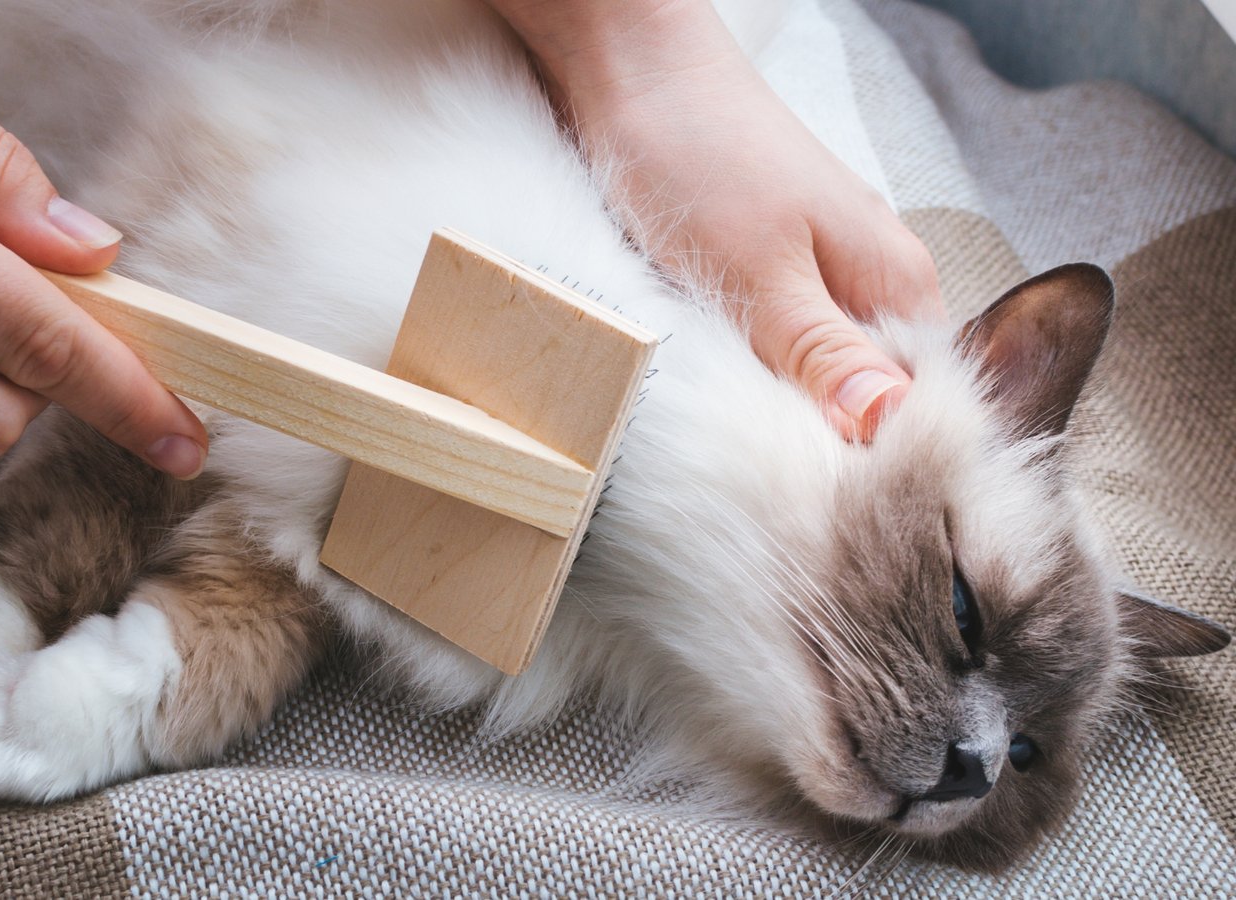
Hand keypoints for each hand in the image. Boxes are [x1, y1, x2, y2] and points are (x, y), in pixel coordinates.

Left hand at [489, 0, 944, 440]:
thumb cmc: (697, 153)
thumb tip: (890, 428)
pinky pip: (766, 345)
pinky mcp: (762, 270)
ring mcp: (816, 273)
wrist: (627, 67)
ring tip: (734, 433)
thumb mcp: (761, 271)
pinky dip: (738, 370)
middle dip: (819, 444)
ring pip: (810, 376)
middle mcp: (870, 281)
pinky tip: (709, 384)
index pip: (923, 408)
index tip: (822, 504)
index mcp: (898, 285)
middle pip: (865, 401)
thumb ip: (824, 354)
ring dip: (771, 408)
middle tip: (767, 483)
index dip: (878, 462)